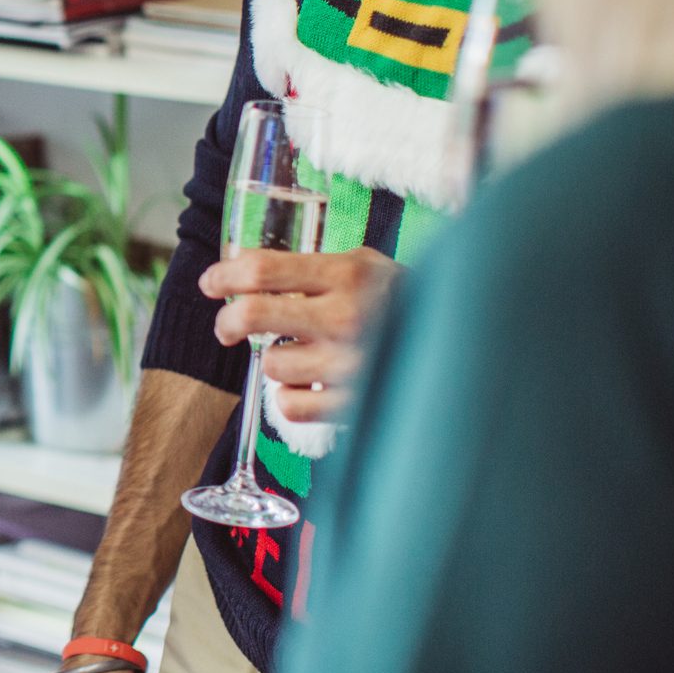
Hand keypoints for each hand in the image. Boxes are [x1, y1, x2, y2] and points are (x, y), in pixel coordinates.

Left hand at [201, 246, 397, 422]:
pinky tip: (314, 384)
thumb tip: (245, 271)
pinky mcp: (353, 405)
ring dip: (278, 361)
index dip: (224, 275)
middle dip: (227, 321)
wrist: (463, 348)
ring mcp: (351, 365)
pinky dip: (292, 396)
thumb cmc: (403, 302)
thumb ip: (313, 269)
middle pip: (251, 315)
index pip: (262, 269)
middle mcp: (347, 317)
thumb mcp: (365, 267)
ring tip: (304, 355)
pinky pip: (288, 404)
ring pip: (271, 364)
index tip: (210, 283)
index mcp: (348, 274)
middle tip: (227, 326)